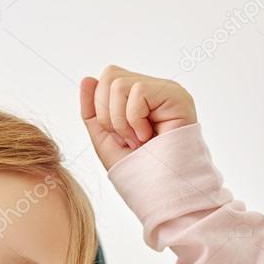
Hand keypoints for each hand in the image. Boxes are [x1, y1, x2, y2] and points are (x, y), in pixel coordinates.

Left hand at [79, 65, 197, 170]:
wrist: (160, 189)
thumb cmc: (136, 167)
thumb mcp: (104, 138)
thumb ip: (93, 110)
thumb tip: (87, 79)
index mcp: (138, 96)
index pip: (107, 78)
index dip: (101, 107)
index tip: (118, 136)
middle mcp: (154, 88)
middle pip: (110, 75)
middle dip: (108, 114)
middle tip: (127, 138)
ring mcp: (166, 89)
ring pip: (119, 84)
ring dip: (121, 120)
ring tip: (138, 140)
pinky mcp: (176, 94)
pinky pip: (138, 90)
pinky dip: (135, 119)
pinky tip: (149, 136)